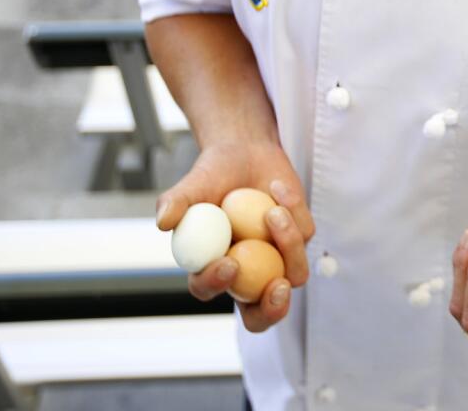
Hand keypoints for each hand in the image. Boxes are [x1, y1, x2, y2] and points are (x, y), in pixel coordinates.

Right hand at [156, 142, 315, 332]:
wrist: (244, 152)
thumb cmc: (213, 174)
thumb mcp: (192, 184)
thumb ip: (176, 202)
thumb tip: (163, 221)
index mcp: (209, 267)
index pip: (207, 289)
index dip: (216, 283)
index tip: (229, 262)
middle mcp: (245, 274)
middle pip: (259, 315)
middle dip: (271, 311)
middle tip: (277, 286)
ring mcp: (275, 261)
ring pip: (293, 275)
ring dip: (288, 244)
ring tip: (274, 209)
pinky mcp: (299, 241)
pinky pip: (305, 237)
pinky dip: (294, 211)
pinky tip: (278, 188)